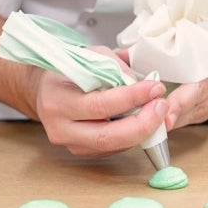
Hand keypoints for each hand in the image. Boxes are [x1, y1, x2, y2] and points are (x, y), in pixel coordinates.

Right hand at [35, 47, 168, 156]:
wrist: (46, 89)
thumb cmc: (69, 70)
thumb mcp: (90, 56)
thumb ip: (116, 68)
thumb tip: (144, 84)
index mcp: (57, 100)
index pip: (99, 105)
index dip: (131, 98)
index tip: (155, 87)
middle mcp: (60, 127)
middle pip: (107, 136)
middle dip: (142, 124)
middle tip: (162, 106)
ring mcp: (69, 143)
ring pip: (112, 146)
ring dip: (141, 131)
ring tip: (157, 112)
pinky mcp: (80, 151)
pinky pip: (112, 149)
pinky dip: (132, 136)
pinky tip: (142, 121)